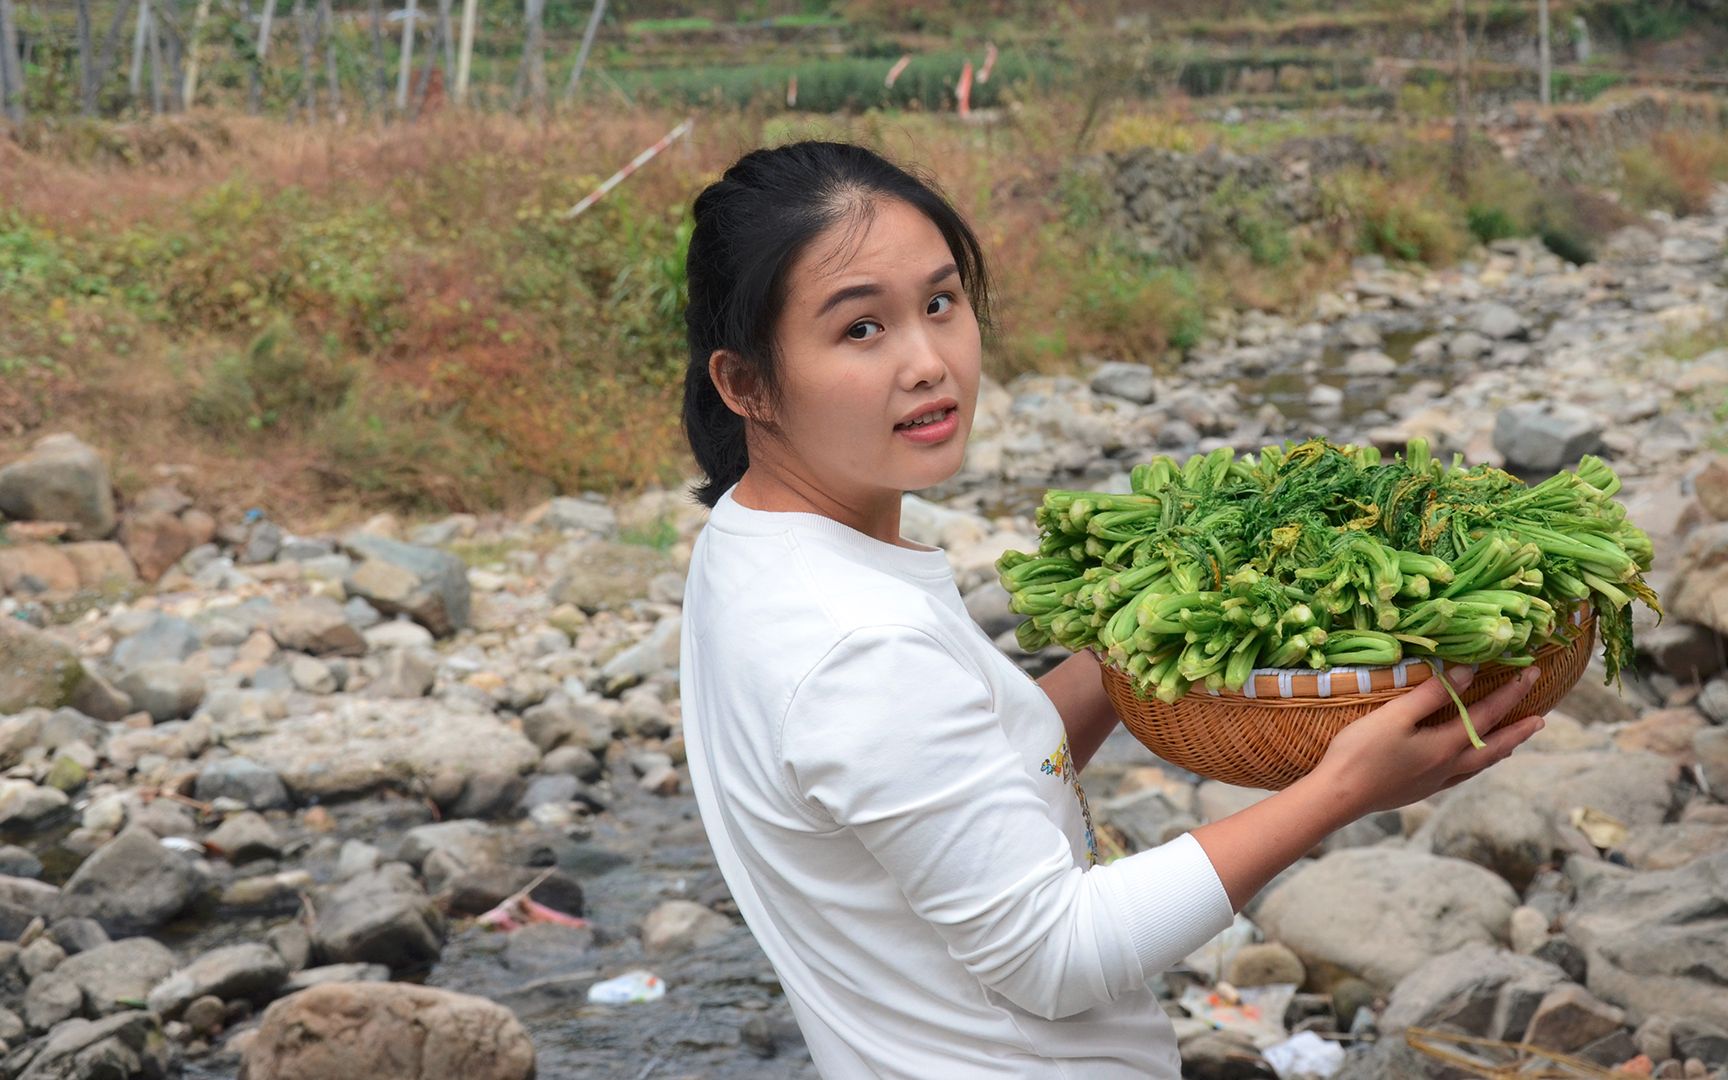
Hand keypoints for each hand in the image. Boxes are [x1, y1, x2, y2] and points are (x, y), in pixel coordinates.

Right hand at [1309, 666, 1546, 817]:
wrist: (1338, 796)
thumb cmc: (1361, 752)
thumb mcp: (1394, 716)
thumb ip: (1430, 694)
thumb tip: (1466, 672)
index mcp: (1445, 746)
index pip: (1486, 715)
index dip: (1510, 694)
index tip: (1531, 675)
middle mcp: (1448, 767)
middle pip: (1493, 747)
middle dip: (1518, 730)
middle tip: (1542, 720)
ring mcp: (1435, 782)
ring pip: (1479, 765)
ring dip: (1501, 750)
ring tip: (1515, 742)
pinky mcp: (1420, 790)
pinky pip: (1461, 776)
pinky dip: (1476, 765)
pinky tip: (1468, 764)